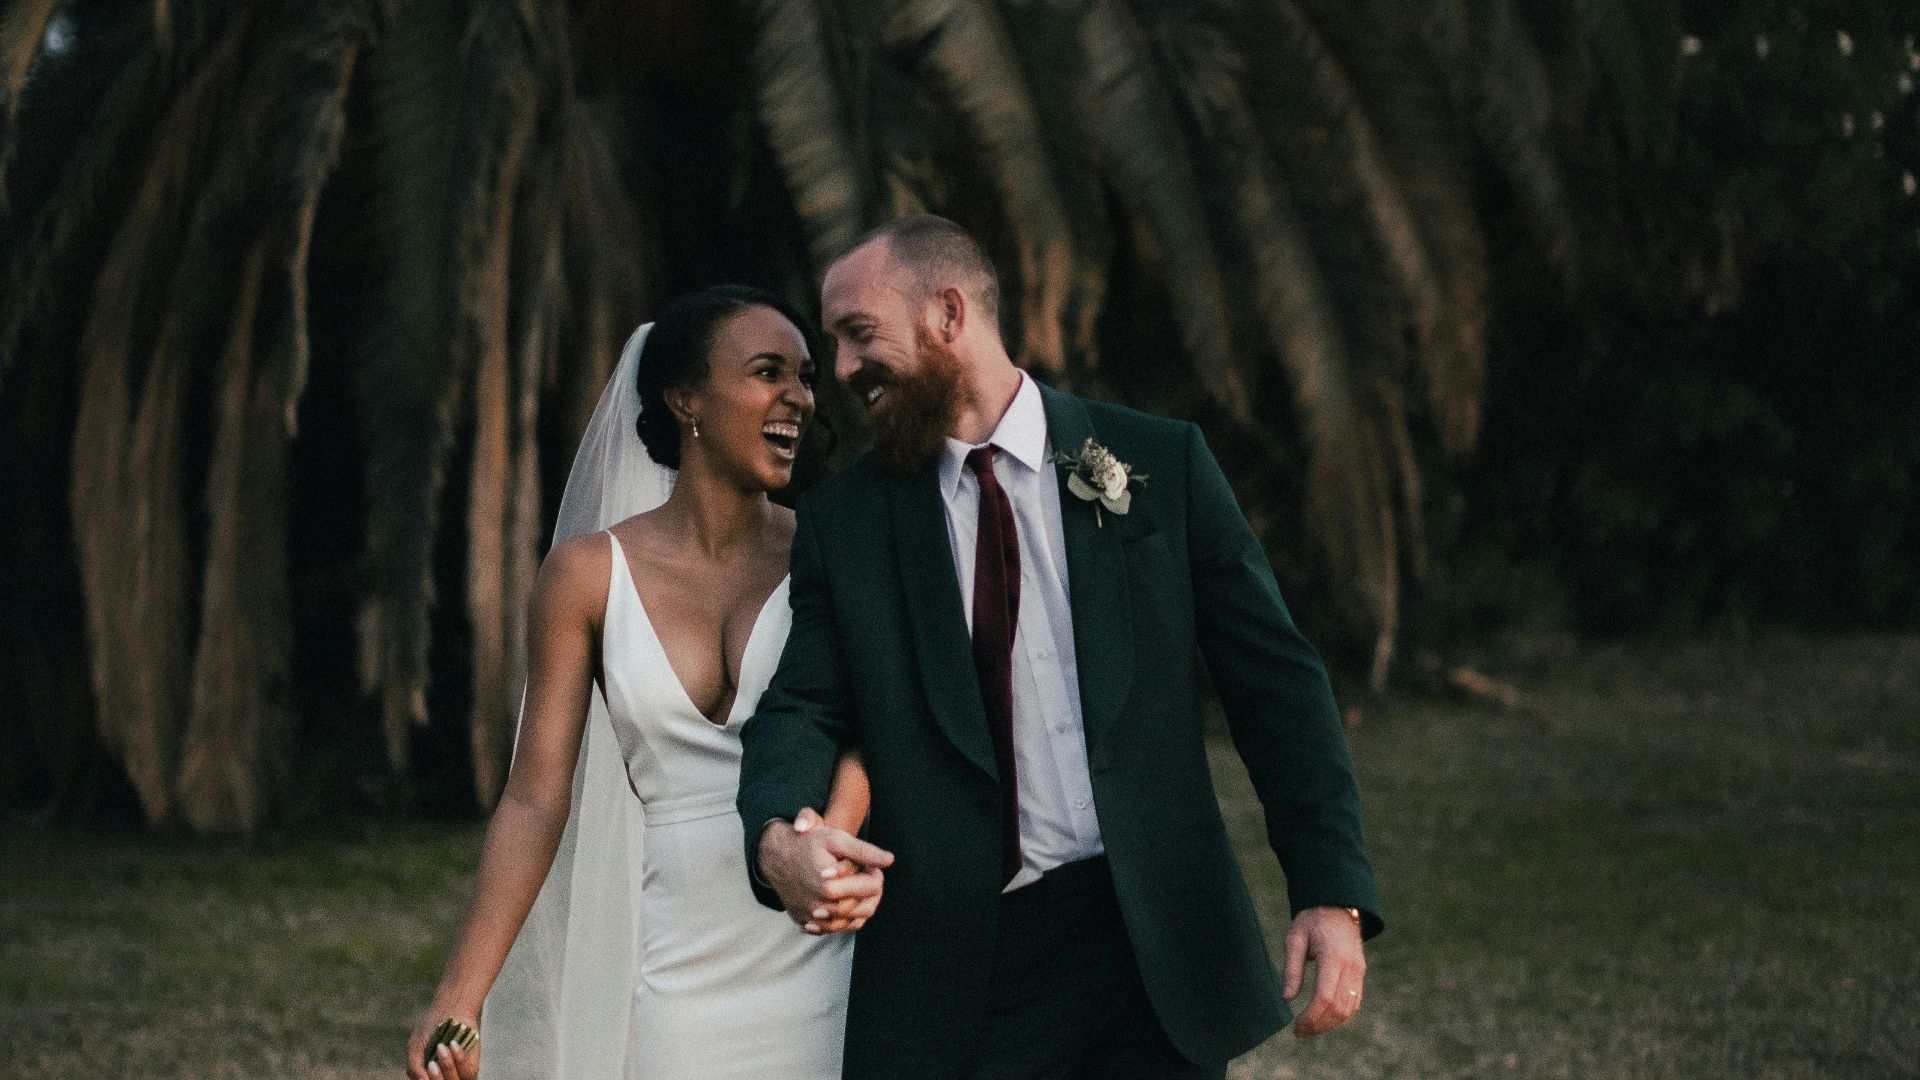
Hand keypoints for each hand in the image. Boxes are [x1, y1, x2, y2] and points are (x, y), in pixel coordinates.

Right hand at [405, 1012, 480, 1079]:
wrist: (449, 1010)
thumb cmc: (430, 1029)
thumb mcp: (415, 1047)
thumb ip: (414, 1067)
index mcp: (426, 1076)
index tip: (427, 1066)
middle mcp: (441, 1078)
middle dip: (436, 1078)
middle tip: (432, 1063)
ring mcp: (457, 1075)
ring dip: (447, 1068)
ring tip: (441, 1048)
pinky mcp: (471, 1067)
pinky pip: (468, 1073)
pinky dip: (459, 1059)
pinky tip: (453, 1044)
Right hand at [757, 807, 894, 934]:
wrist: (775, 855)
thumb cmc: (808, 844)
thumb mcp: (836, 840)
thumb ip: (864, 851)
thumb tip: (889, 861)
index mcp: (830, 886)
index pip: (871, 887)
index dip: (876, 874)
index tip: (873, 867)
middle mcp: (820, 906)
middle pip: (863, 907)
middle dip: (871, 892)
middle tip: (868, 877)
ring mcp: (812, 917)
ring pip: (850, 922)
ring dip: (861, 907)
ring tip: (858, 890)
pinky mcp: (805, 922)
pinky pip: (833, 929)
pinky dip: (844, 920)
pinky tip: (847, 905)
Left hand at [1284, 905, 1366, 1037]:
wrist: (1337, 906)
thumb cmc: (1312, 921)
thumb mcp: (1295, 938)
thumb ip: (1292, 968)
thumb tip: (1287, 998)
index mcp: (1333, 957)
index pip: (1325, 997)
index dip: (1311, 1017)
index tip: (1296, 1026)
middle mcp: (1350, 967)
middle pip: (1338, 1008)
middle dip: (1318, 1025)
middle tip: (1299, 1032)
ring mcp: (1359, 971)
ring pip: (1349, 1009)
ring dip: (1329, 1024)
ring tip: (1309, 1028)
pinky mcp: (1360, 974)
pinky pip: (1354, 1002)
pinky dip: (1340, 1015)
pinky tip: (1323, 1018)